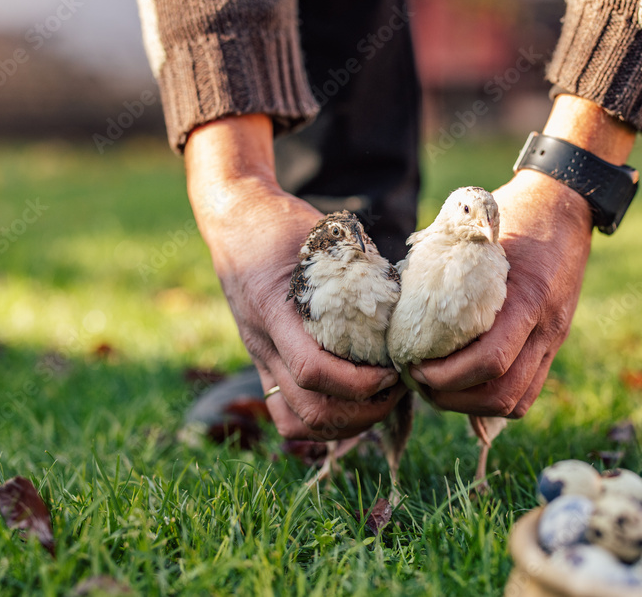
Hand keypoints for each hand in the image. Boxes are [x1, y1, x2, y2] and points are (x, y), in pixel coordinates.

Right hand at [185, 115, 402, 439]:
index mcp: (275, 310)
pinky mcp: (262, 362)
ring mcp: (259, 357)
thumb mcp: (323, 236)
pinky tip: (351, 402)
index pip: (313, 370)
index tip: (392, 370)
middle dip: (360, 412)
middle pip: (308, 409)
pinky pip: (285, 412)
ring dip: (341, 424)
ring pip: (294, 422)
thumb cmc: (282, 223)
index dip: (359, 382)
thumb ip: (360, 267)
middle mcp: (262, 343)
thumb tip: (407, 299)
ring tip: (377, 402)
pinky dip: (320, 420)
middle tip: (396, 390)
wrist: (234, 218)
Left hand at [408, 168, 593, 416]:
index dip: (446, 375)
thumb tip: (399, 296)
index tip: (414, 364)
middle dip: (452, 397)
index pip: (490, 361)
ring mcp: (553, 339)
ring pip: (515, 401)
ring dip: (470, 405)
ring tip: (436, 388)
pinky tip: (464, 385)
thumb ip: (446, 263)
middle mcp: (547, 326)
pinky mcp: (553, 345)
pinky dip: (492, 399)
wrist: (566, 206)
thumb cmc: (515, 214)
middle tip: (418, 380)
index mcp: (528, 297)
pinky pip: (527, 392)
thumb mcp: (478, 232)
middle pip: (501, 392)